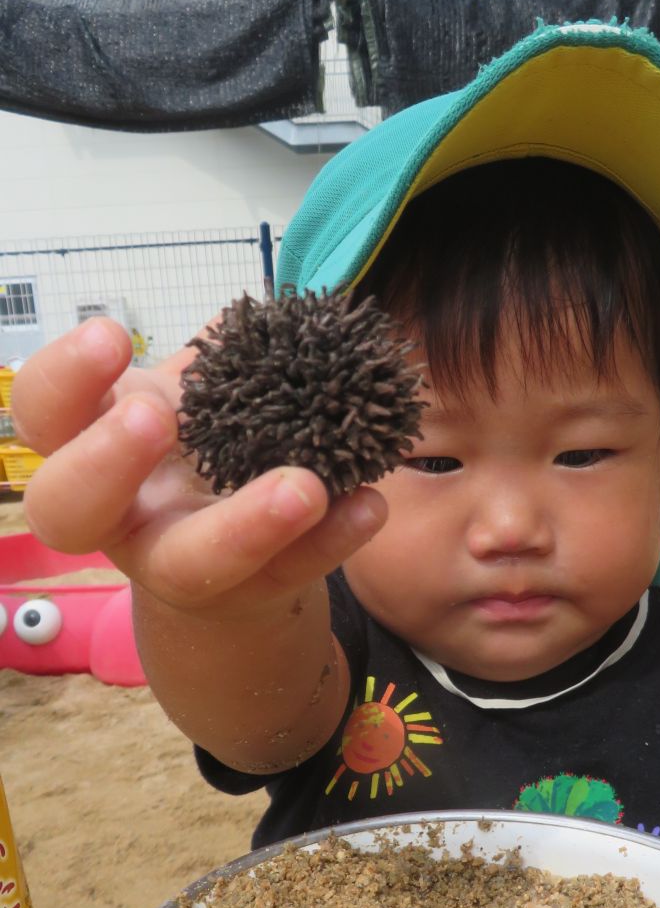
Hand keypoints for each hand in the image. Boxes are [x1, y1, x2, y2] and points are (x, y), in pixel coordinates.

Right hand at [12, 318, 385, 621]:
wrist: (241, 553)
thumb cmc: (204, 452)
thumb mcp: (194, 402)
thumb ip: (217, 360)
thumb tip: (264, 315)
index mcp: (91, 447)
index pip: (43, 414)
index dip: (63, 378)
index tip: (111, 336)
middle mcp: (119, 516)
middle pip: (69, 509)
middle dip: (105, 461)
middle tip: (155, 419)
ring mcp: (180, 564)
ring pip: (191, 565)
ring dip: (246, 526)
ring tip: (306, 486)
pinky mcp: (249, 592)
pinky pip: (289, 572)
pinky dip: (333, 539)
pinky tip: (369, 506)